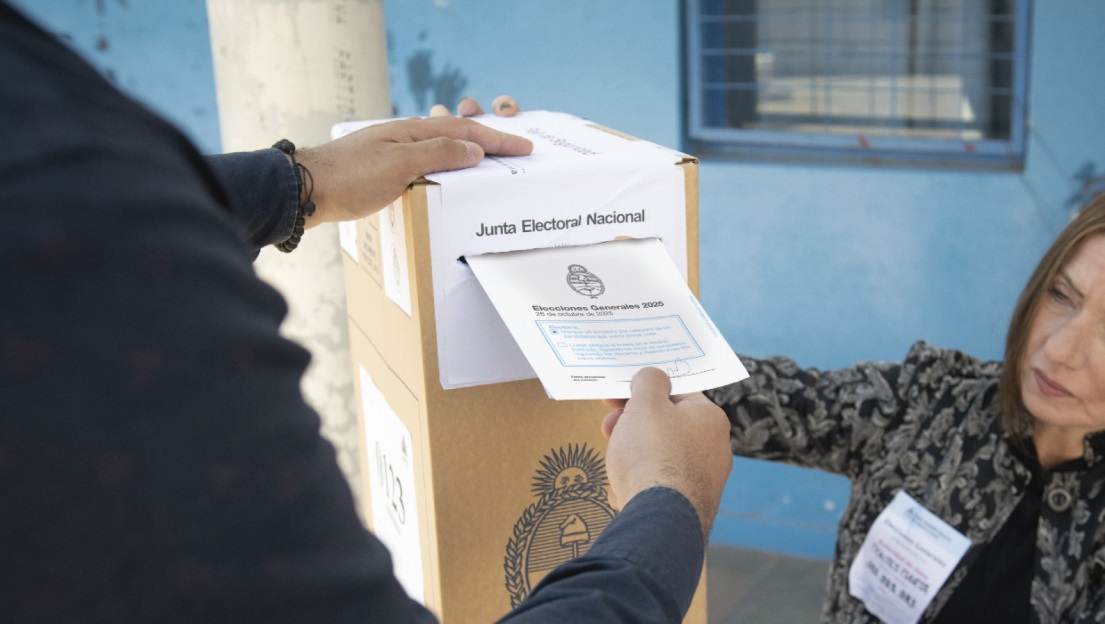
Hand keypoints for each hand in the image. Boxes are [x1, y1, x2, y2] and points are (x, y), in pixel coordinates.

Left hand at [294, 96, 530, 226]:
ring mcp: (396, 152)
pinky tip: (448, 175)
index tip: (524, 147)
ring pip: (443, 146)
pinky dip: (449, 164)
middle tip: (513, 146)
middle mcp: (407, 137)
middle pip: (457, 133)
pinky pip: (428, 162)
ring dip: (468, 149)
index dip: (497, 139)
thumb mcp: (399, 166)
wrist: (307, 191)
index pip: (465, 132)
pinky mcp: (386, 170)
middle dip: (488, 138)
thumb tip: (474, 150)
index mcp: (413, 132)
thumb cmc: (349, 178)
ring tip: (488, 156)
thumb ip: (438, 155)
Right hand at [601, 368, 731, 538]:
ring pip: (660, 458)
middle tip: (608, 429)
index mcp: (709, 418)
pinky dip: (640, 487)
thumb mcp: (645, 404)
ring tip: (616, 467)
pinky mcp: (690, 507)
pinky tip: (625, 493)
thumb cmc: (653, 455)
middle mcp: (714, 449)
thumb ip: (648, 382)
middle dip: (632, 426)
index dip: (643, 391)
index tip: (616, 396)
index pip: (676, 393)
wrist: (659, 520)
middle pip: (666, 427)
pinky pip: (659, 488)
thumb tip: (652, 377)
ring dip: (633, 458)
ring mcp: (704, 480)